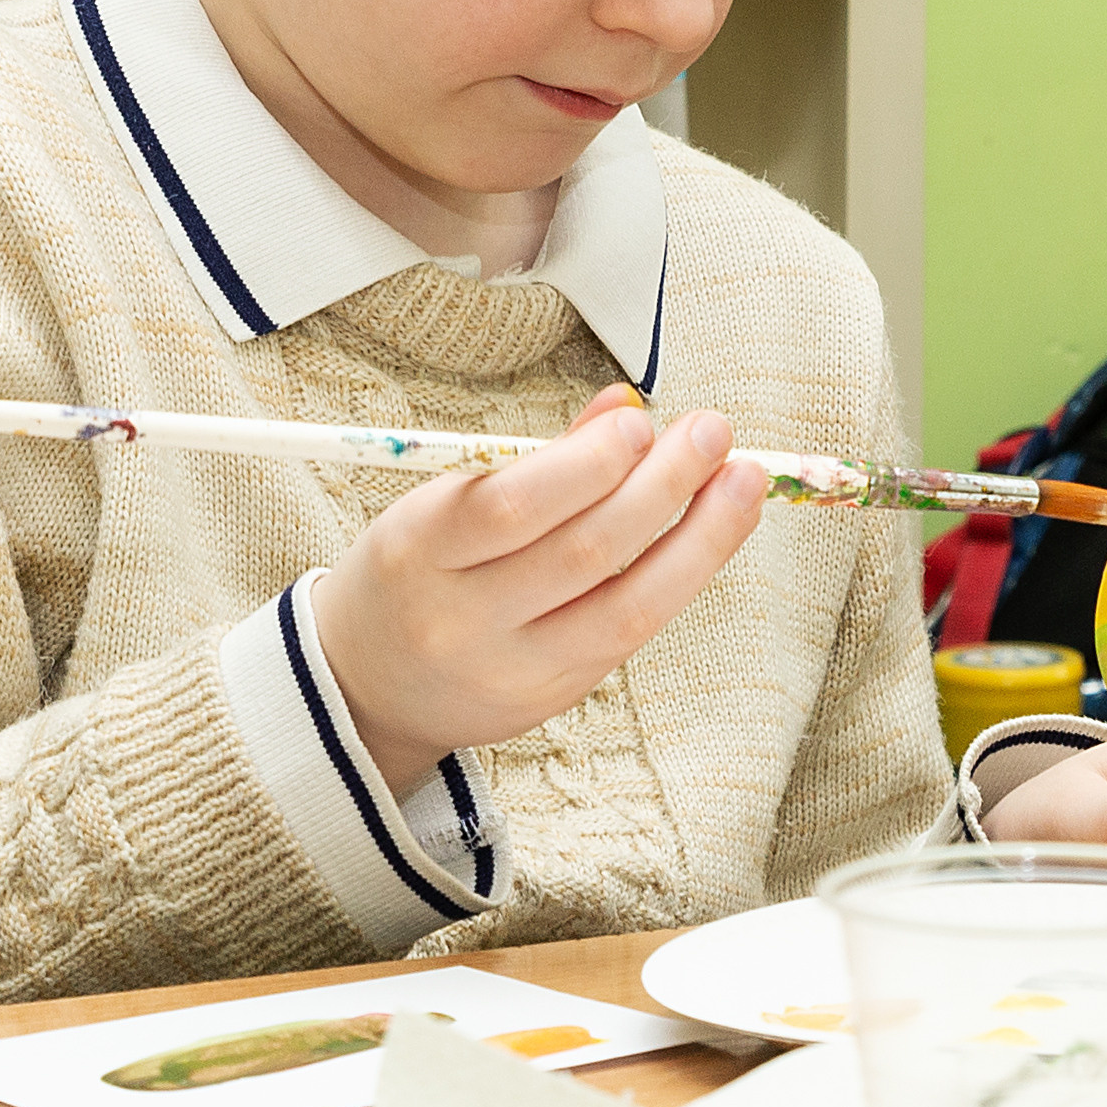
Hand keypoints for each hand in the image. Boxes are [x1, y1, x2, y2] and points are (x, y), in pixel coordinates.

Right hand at [310, 384, 769, 796]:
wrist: (365, 686)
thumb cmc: (412, 572)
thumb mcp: (442, 502)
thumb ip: (536, 460)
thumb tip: (623, 407)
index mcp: (421, 551)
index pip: (513, 507)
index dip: (587, 464)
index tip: (640, 422)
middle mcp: (463, 619)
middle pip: (582, 553)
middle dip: (662, 487)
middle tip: (711, 433)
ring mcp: (512, 670)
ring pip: (625, 608)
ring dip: (699, 540)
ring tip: (741, 483)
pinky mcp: (552, 700)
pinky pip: (627, 636)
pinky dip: (676, 580)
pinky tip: (708, 537)